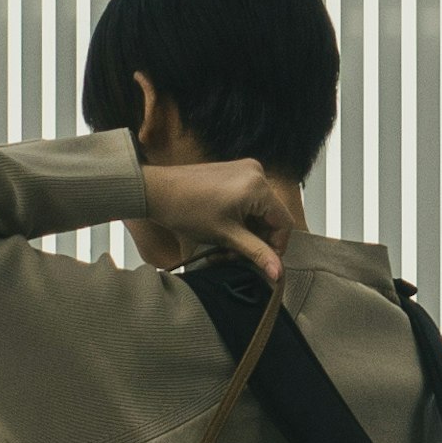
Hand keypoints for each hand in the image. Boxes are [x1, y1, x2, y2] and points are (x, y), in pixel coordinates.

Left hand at [128, 150, 304, 283]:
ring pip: (259, 210)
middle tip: (234, 256)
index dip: (276, 246)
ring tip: (224, 246)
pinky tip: (223, 230)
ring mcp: (245, 170)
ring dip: (246, 232)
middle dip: (256, 240)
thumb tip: (278, 273)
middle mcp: (256, 172)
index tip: (262, 261)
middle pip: (271, 215)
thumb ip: (256, 253)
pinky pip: (249, 199)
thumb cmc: (186, 210)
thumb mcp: (225, 236)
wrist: (157, 191)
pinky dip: (240, 217)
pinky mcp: (234, 171)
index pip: (284, 222)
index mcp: (258, 186)